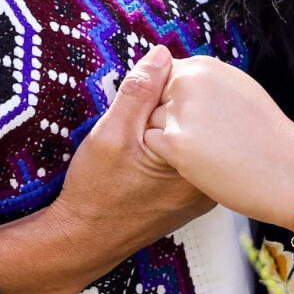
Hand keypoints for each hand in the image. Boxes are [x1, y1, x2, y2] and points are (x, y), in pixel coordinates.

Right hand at [47, 45, 213, 266]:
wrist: (85, 240)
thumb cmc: (96, 191)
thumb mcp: (111, 133)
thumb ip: (139, 92)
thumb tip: (162, 54)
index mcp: (196, 162)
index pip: (195, 99)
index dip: (163, 88)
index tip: (137, 104)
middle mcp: (209, 178)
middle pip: (198, 118)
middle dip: (168, 108)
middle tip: (134, 127)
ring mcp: (203, 189)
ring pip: (193, 136)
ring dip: (168, 126)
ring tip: (137, 143)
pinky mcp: (192, 195)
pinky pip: (189, 156)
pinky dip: (170, 146)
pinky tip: (145, 156)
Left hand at [144, 55, 293, 226]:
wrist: (288, 169)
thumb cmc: (265, 133)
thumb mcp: (235, 87)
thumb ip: (203, 80)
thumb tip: (175, 73)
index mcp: (202, 66)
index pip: (163, 76)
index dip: (174, 99)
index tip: (196, 117)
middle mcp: (188, 81)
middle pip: (155, 99)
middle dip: (169, 117)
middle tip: (204, 136)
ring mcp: (181, 111)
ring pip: (152, 121)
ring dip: (168, 136)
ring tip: (204, 148)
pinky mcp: (176, 142)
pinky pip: (152, 144)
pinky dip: (166, 155)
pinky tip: (197, 160)